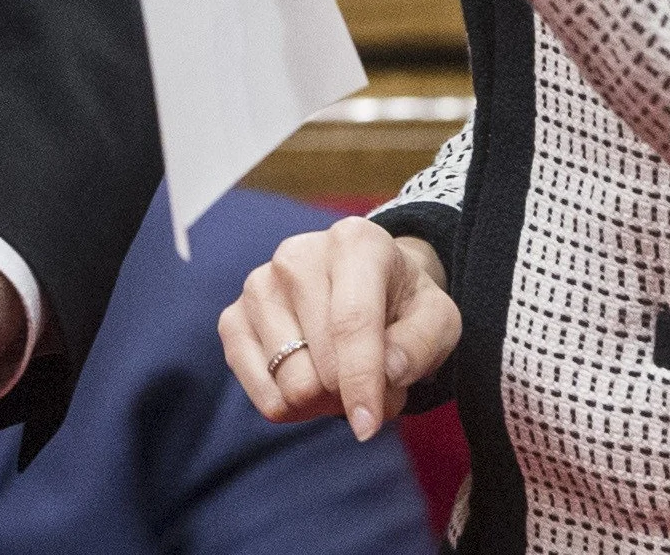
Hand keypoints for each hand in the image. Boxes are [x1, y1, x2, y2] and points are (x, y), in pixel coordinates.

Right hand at [217, 218, 460, 439]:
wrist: (367, 285)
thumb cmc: (403, 305)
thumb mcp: (437, 320)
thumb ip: (421, 344)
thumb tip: (388, 369)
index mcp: (354, 242)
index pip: (352, 323)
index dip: (361, 382)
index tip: (368, 427)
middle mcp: (296, 256)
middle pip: (319, 365)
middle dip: (350, 394)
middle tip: (372, 382)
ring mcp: (258, 285)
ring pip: (287, 384)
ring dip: (323, 402)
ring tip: (341, 375)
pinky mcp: (232, 317)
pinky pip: (259, 391)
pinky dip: (290, 405)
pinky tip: (310, 380)